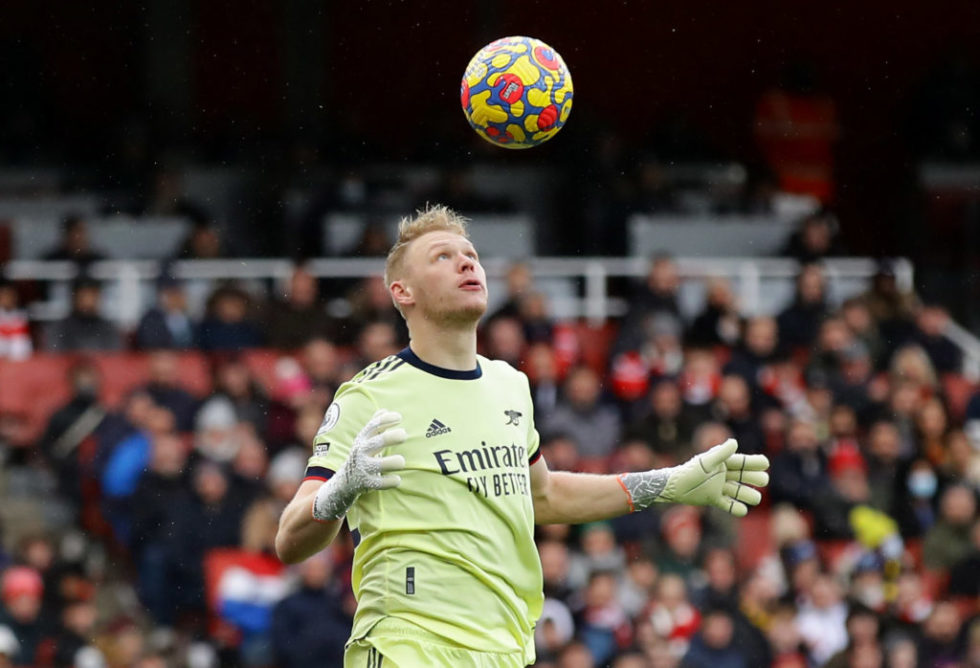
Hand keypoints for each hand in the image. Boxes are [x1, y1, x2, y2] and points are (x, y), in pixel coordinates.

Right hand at [312, 409, 406, 520]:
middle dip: (390, 438)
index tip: (399, 417)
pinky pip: (379, 483)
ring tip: (401, 461)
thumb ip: (375, 426)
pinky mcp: (366, 483)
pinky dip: (389, 481)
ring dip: (392, 462)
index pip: (373, 426)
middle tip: (404, 435)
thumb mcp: (365, 440)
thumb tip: (384, 410)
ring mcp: (363, 468)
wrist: (344, 481)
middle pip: (376, 443)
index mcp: (363, 439)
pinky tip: (397, 479)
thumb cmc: (362, 455)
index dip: (386, 420)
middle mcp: (361, 452)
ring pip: (378, 465)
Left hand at [619, 438, 768, 516]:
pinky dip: (735, 508)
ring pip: (737, 491)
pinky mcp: (713, 498)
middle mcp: (721, 474)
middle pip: (742, 476)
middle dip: (753, 478)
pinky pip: (728, 504)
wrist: (674, 487)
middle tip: (764, 481)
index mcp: (721, 462)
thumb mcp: (706, 462)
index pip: (740, 462)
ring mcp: (718, 487)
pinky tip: (743, 511)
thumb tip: (735, 443)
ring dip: (747, 494)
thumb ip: (720, 453)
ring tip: (756, 498)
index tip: (765, 463)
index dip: (753, 462)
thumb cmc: (690, 471)